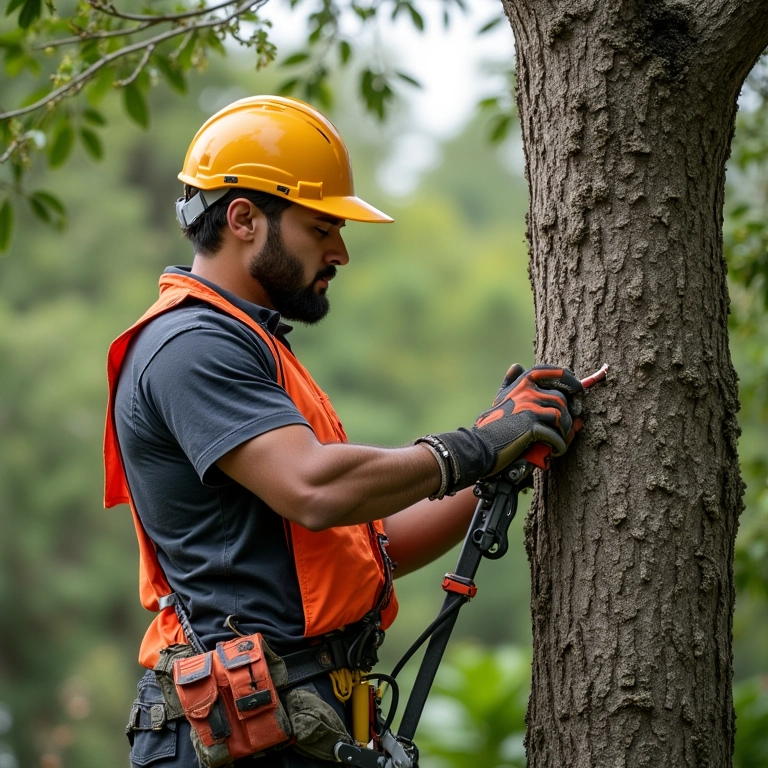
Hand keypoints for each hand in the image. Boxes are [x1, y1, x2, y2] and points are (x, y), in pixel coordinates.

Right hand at [416, 363, 582, 497]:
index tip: (578, 387)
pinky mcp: (531, 426)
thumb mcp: (500, 399)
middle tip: (571, 427)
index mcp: (521, 384)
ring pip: (561, 415)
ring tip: (561, 441)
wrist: (480, 446)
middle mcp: (526, 392)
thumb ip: (510, 383)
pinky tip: (555, 451)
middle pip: (560, 398)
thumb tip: (516, 365)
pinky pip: (555, 434)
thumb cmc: (491, 425)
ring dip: (565, 431)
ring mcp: (529, 408)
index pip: (548, 371)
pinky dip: (558, 445)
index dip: (567, 377)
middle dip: (569, 414)